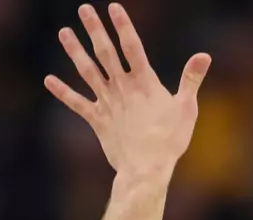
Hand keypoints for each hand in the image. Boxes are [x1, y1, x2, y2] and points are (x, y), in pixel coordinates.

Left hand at [45, 4, 209, 180]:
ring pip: (87, 71)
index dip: (123, 25)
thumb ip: (191, 79)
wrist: (146, 169)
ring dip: (75, 51)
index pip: (132, 46)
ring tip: (63, 32)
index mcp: (144, 83)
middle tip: (84, 8)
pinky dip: (63, 92)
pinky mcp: (97, 120)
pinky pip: (77, 104)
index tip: (113, 7)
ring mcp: (107, 103)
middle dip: (94, 29)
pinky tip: (48, 80)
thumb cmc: (170, 140)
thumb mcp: (186, 108)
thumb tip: (204, 55)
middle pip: (105, 52)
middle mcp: (122, 88)